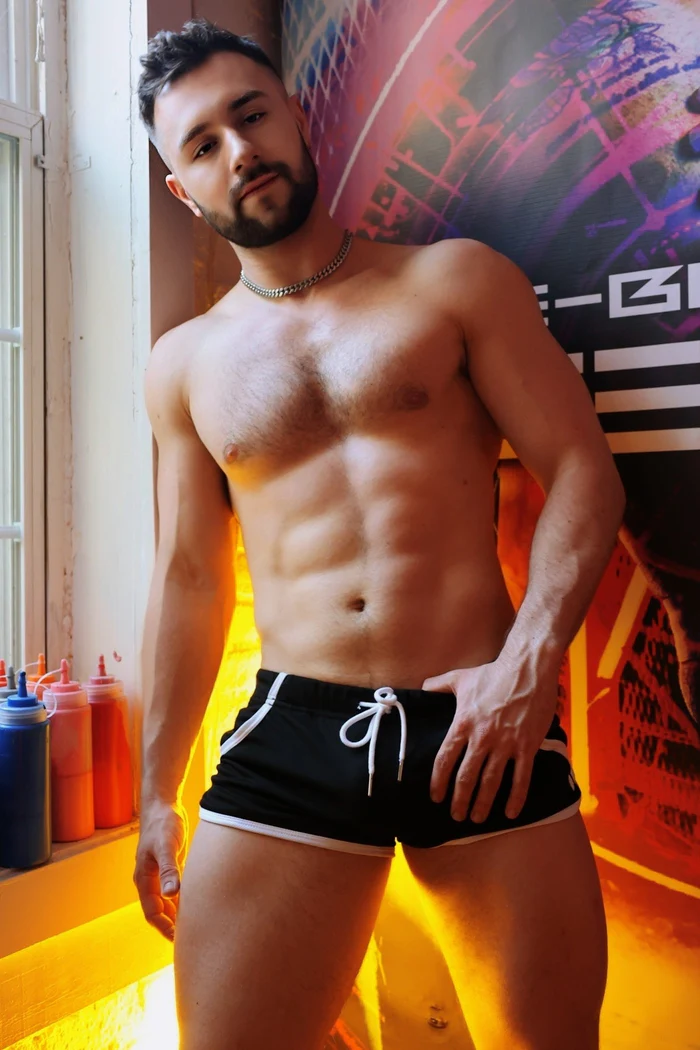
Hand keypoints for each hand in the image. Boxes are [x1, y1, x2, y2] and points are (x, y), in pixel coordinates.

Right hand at [133, 797, 188, 940]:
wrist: (163, 805)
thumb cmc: (162, 824)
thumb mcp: (166, 845)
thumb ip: (169, 869)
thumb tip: (171, 894)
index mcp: (144, 879)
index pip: (152, 912)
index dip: (165, 927)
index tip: (180, 939)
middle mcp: (150, 880)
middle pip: (160, 911)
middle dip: (172, 925)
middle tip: (192, 939)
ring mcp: (160, 874)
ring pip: (168, 902)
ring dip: (179, 914)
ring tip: (197, 926)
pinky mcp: (171, 867)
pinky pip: (176, 891)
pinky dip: (184, 900)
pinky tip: (199, 905)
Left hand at [423, 653, 558, 822]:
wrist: (527, 668)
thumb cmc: (493, 673)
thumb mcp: (460, 678)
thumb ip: (439, 685)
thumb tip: (421, 687)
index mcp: (463, 723)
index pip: (445, 759)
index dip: (438, 782)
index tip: (436, 797)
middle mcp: (482, 737)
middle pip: (466, 776)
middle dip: (460, 800)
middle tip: (457, 816)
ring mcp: (506, 743)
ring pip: (491, 781)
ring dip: (484, 803)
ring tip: (478, 819)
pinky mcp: (527, 745)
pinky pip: (521, 777)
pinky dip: (516, 797)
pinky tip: (510, 812)